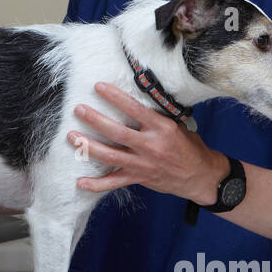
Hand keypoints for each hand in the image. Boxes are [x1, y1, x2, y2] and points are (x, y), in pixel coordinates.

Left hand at [66, 82, 229, 203]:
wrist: (200, 177)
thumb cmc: (188, 148)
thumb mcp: (177, 126)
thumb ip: (156, 117)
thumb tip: (133, 102)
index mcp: (161, 129)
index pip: (135, 109)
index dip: (116, 97)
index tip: (99, 87)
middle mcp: (150, 146)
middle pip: (117, 132)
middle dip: (95, 120)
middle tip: (79, 109)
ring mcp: (143, 165)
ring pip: (110, 156)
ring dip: (88, 146)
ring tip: (71, 136)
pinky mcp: (139, 179)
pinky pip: (114, 183)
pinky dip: (97, 184)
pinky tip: (80, 182)